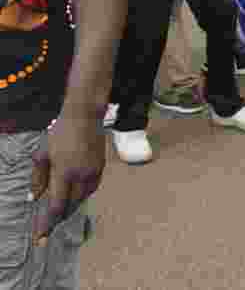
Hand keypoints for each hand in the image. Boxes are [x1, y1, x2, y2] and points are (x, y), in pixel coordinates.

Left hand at [31, 115, 105, 244]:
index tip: (40, 238)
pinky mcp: (100, 168)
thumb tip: (34, 198)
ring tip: (60, 212)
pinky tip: (74, 195)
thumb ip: (38, 178)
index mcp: (64, 172)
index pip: (55, 206)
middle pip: (70, 205)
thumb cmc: (60, 132)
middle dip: (58, 218)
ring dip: (70, 207)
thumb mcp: (42, 154)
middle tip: (46, 228)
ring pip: (82, 199)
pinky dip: (81, 196)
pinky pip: (91, 189)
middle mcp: (81, 175)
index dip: (47, 223)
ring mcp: (93, 172)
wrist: (85, 116)